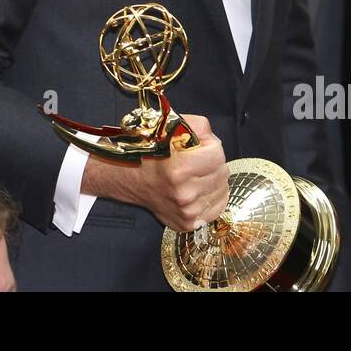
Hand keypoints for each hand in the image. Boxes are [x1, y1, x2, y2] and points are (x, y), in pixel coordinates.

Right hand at [87, 113, 229, 231]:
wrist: (128, 177)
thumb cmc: (149, 150)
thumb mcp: (170, 127)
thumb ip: (199, 126)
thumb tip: (213, 140)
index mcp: (180, 169)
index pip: (218, 155)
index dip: (210, 146)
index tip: (197, 146)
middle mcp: (184, 194)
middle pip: (222, 173)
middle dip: (212, 162)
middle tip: (194, 160)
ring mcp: (186, 212)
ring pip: (222, 190)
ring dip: (212, 180)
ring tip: (194, 175)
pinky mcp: (187, 224)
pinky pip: (216, 207)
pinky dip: (211, 197)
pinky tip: (196, 189)